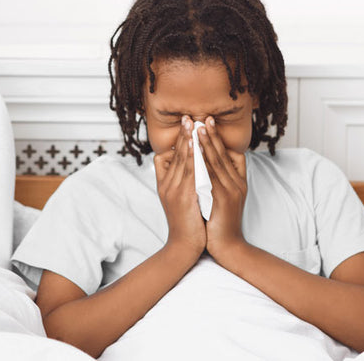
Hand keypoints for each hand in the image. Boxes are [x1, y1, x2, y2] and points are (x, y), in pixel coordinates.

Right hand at [154, 116, 205, 258]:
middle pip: (174, 154)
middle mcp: (167, 184)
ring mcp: (174, 190)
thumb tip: (192, 170)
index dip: (177, 141)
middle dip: (183, 135)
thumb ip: (183, 183)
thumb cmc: (188, 224)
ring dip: (188, 140)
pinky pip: (189, 172)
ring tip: (193, 124)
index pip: (167, 156)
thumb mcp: (181, 201)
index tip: (185, 125)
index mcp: (166, 184)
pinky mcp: (183, 197)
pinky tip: (198, 146)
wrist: (184, 246)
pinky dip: (193, 157)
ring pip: (181, 160)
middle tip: (188, 116)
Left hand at [197, 117, 249, 260]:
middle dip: (212, 135)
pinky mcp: (223, 199)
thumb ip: (216, 182)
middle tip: (203, 117)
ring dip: (207, 144)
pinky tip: (195, 152)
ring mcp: (231, 191)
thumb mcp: (221, 198)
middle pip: (224, 154)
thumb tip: (204, 165)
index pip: (229, 154)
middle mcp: (236, 184)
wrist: (227, 247)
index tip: (209, 122)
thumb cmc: (220, 223)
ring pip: (218, 163)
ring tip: (199, 128)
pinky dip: (203, 162)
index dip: (219, 138)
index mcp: (237, 182)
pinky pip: (211, 177)